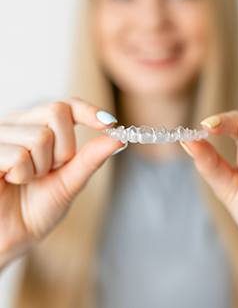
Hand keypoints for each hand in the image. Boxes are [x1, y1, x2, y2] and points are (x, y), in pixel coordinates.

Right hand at [0, 98, 124, 268]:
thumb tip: (119, 138)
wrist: (7, 238)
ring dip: (40, 168)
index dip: (88, 111)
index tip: (109, 124)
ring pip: (40, 137)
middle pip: (57, 112)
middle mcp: (17, 124)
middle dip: (64, 150)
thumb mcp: (69, 182)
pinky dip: (23, 175)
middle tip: (49, 171)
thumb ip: (91, 158)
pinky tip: (10, 181)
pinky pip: (19, 154)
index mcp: (36, 128)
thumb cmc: (34, 209)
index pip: (66, 105)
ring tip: (25, 180)